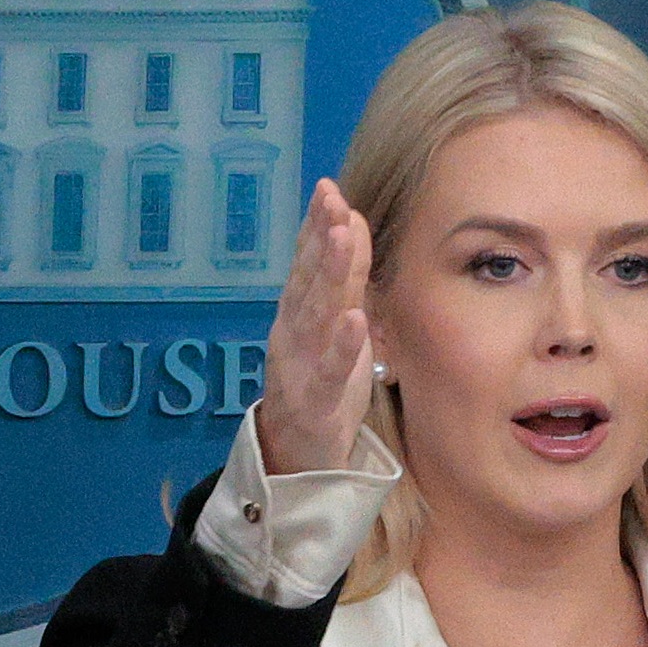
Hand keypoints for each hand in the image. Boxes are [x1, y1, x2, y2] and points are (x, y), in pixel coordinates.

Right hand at [255, 178, 377, 477]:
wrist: (297, 458)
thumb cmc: (321, 386)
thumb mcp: (334, 327)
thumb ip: (343, 280)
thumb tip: (351, 222)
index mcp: (296, 314)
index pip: (305, 263)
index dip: (315, 225)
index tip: (328, 189)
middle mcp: (292, 334)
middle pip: (308, 282)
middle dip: (321, 240)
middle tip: (334, 202)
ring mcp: (299, 368)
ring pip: (315, 317)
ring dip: (329, 277)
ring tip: (343, 241)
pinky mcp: (314, 403)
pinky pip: (329, 372)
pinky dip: (342, 345)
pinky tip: (355, 319)